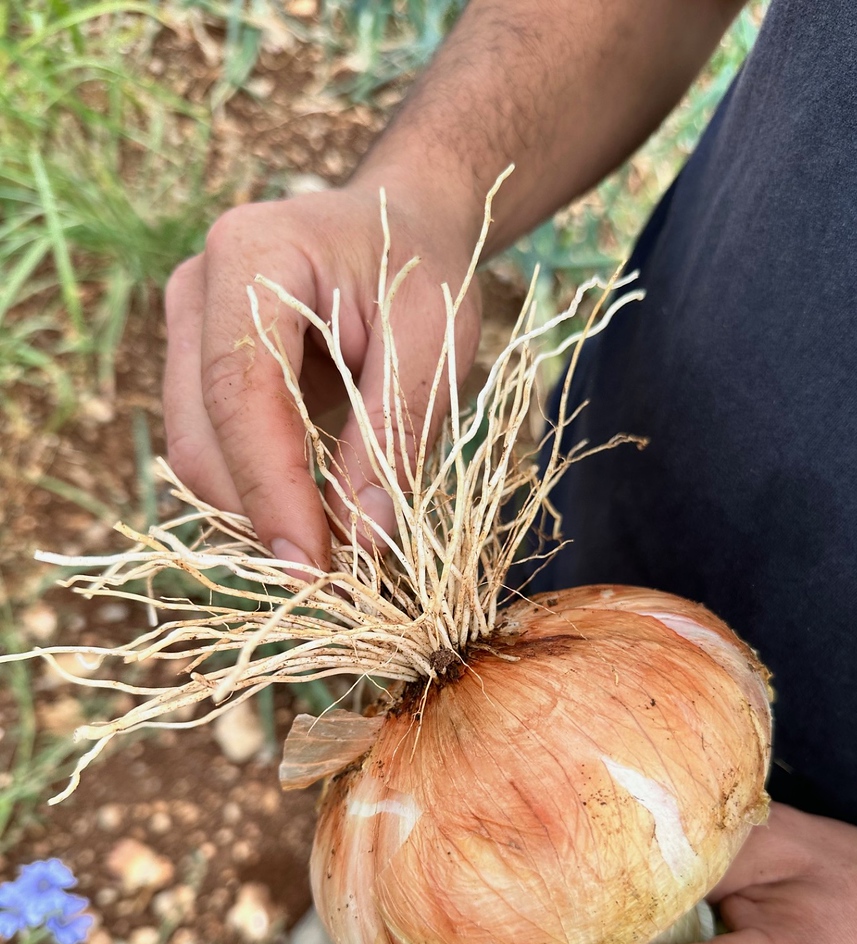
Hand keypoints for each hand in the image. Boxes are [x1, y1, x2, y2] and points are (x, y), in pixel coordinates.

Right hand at [163, 183, 480, 567]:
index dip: (272, 491)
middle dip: (263, 515)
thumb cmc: (424, 266)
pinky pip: (213, 449)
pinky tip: (311, 512)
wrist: (401, 221)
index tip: (313, 568)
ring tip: (333, 546)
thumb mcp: (436, 338)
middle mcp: (197, 290)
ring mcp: (187, 329)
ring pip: (198, 454)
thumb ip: (395, 435)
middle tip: (335, 576)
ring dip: (258, 512)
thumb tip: (362, 542)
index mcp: (252, 259)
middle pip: (202, 436)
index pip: (240, 396)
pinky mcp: (197, 365)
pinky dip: (259, 492)